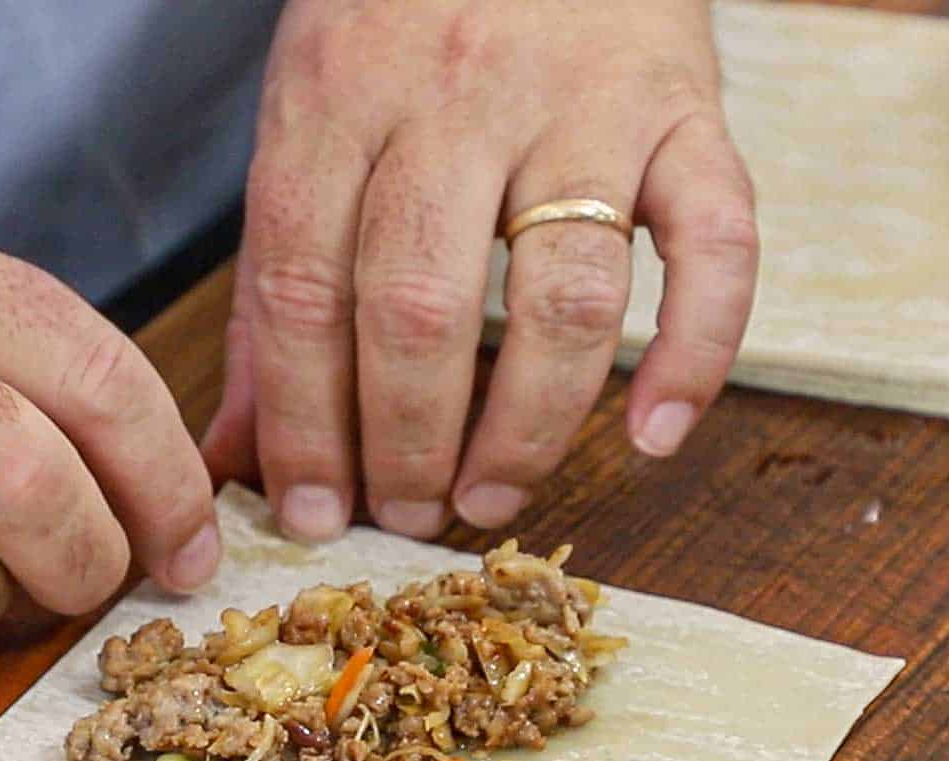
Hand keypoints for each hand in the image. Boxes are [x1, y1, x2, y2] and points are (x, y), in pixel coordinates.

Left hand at [203, 0, 757, 538]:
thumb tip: (238, 457)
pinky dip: (697, 350)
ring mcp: (584, 105)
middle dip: (407, 445)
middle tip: (404, 516)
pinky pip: (717, 241)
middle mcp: (457, 97)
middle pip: (423, 310)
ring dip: (529, 429)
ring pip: (567, 298)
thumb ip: (269, 297)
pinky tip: (655, 435)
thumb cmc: (397, 25)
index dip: (304, 427)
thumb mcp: (306, 131)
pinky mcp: (685, 110)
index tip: (309, 515)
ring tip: (490, 500)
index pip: (303, 293)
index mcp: (337, 100)